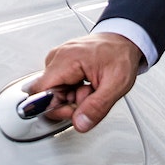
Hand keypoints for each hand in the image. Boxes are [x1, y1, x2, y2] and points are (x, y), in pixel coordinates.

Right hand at [28, 32, 143, 131]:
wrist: (124, 40)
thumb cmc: (120, 55)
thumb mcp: (116, 84)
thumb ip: (97, 107)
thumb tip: (80, 123)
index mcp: (66, 59)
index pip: (40, 92)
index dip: (54, 108)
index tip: (71, 110)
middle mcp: (57, 57)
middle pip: (48, 94)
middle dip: (69, 103)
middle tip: (89, 97)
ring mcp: (58, 59)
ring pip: (54, 92)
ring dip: (73, 98)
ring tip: (91, 88)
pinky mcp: (62, 63)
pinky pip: (60, 85)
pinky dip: (73, 90)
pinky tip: (87, 85)